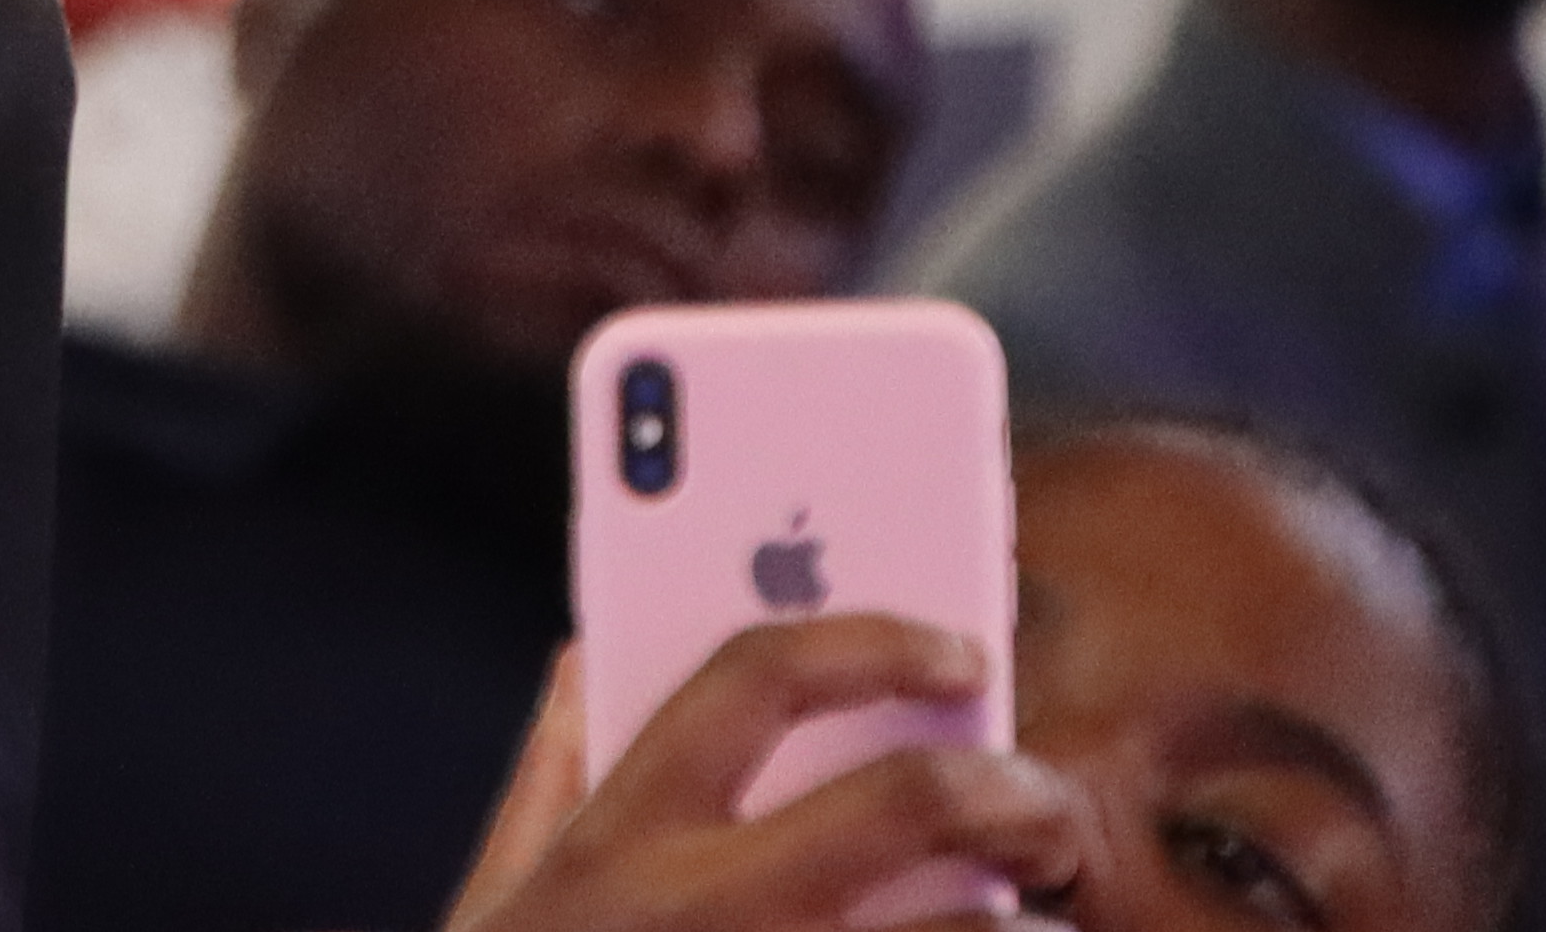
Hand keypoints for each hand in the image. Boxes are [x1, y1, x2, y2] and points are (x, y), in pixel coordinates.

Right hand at [448, 623, 1086, 931]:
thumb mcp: (503, 893)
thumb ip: (552, 771)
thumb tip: (589, 654)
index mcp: (619, 837)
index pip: (758, 680)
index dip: (875, 641)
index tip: (959, 650)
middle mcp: (707, 909)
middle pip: (908, 800)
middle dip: (1011, 783)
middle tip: (1042, 797)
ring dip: (1032, 915)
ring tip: (1042, 909)